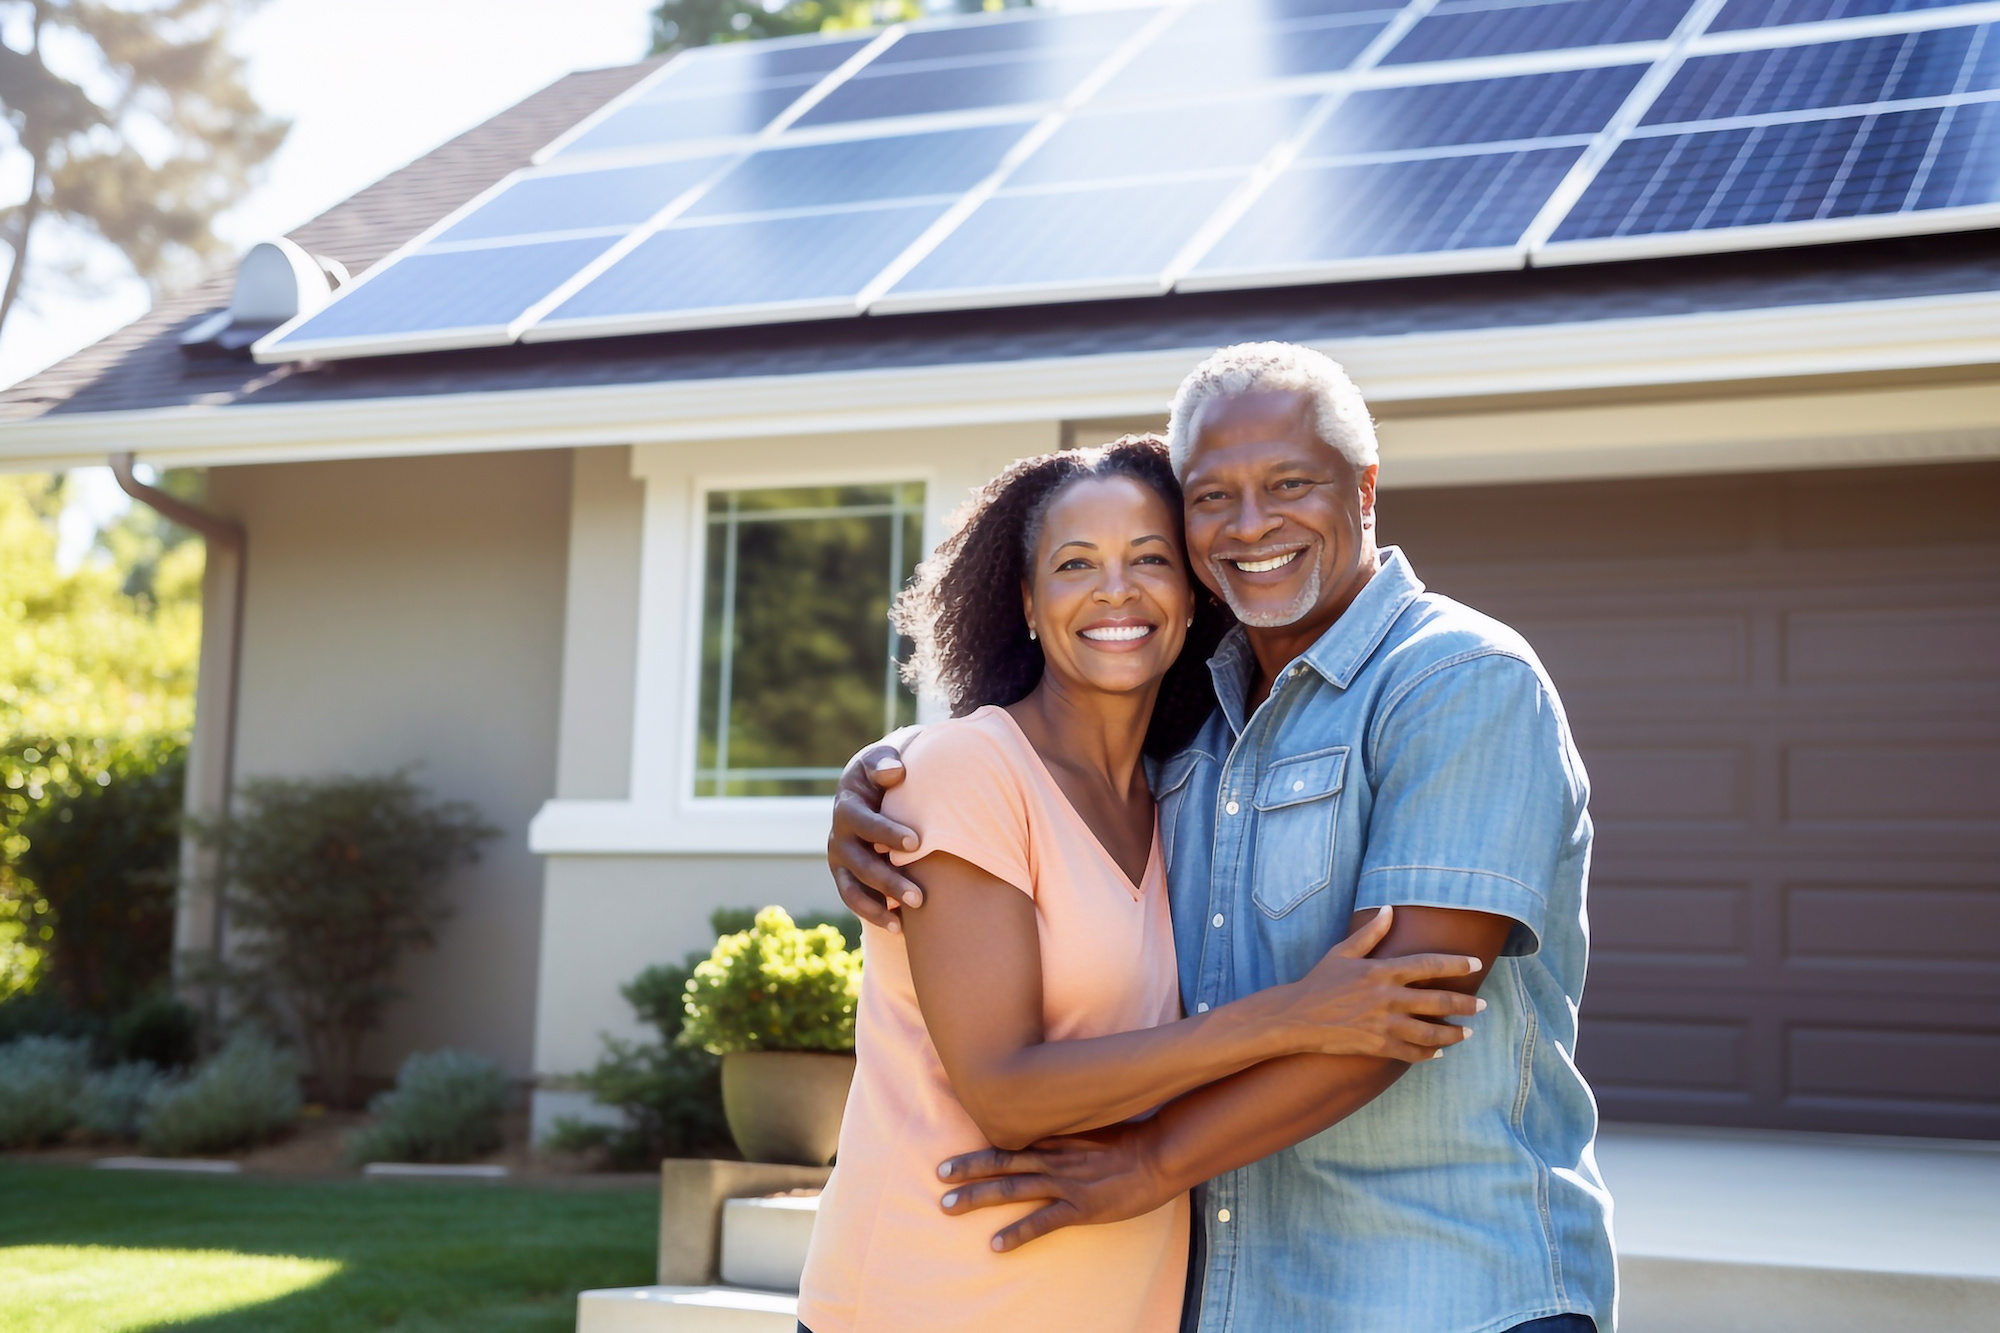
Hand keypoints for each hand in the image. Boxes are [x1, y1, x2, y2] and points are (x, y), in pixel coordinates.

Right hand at [828, 743, 921, 930]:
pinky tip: (900, 928)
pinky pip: (855, 901)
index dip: (887, 833)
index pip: (865, 823)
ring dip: (877, 908)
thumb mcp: (879, 761)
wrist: (870, 791)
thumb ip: (884, 763)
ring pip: (853, 889)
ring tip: (904, 923)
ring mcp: (840, 861)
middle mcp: (839, 837)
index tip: (915, 842)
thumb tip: (894, 772)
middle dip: (888, 882)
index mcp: (848, 808)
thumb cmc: (882, 775)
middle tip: (919, 897)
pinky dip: (874, 915)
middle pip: (861, 864)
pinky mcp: (846, 877)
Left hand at [937, 1123, 1170, 1251]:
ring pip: (1011, 1187)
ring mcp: (1065, 1182)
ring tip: (947, 1207)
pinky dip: (1016, 1233)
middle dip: (967, 1170)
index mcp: (1056, 1139)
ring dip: (977, 1197)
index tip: (952, 1158)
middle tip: (938, 1177)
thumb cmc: (1133, 1140)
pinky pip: (1042, 1221)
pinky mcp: (1081, 1207)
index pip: (1009, 1143)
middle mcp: (1053, 1157)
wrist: (1161, 1152)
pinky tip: (995, 1245)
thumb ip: (1068, 1135)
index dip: (978, 1151)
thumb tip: (1048, 1137)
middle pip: (1001, 1162)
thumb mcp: (1094, 1129)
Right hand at [1268, 906, 1483, 1060]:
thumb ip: (1370, 933)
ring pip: (1431, 1031)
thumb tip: (1389, 909)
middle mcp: (1388, 997)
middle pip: (1439, 1001)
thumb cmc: (1318, 982)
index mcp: (1382, 971)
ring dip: (1453, 1033)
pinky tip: (1438, 1053)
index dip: (1457, 964)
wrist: (1295, 1018)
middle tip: (1482, 1006)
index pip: (1429, 964)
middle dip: (1466, 1004)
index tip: (1476, 964)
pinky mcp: (1377, 1046)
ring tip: (1466, 1032)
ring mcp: (1384, 1024)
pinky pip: (1411, 1052)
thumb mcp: (1342, 953)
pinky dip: (1428, 1053)